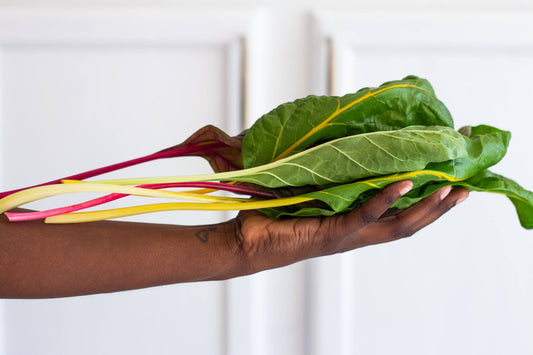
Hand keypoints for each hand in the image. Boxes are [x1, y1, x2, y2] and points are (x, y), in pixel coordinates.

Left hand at [230, 181, 467, 274]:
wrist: (243, 242)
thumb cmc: (271, 214)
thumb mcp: (303, 184)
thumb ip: (319, 165)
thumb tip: (325, 130)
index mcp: (354, 222)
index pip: (399, 213)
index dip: (427, 200)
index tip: (450, 177)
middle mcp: (356, 232)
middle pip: (409, 223)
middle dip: (440, 207)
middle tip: (466, 185)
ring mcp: (346, 236)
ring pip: (397, 226)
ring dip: (426, 207)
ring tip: (451, 188)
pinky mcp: (331, 235)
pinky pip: (364, 217)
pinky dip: (385, 201)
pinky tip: (406, 183)